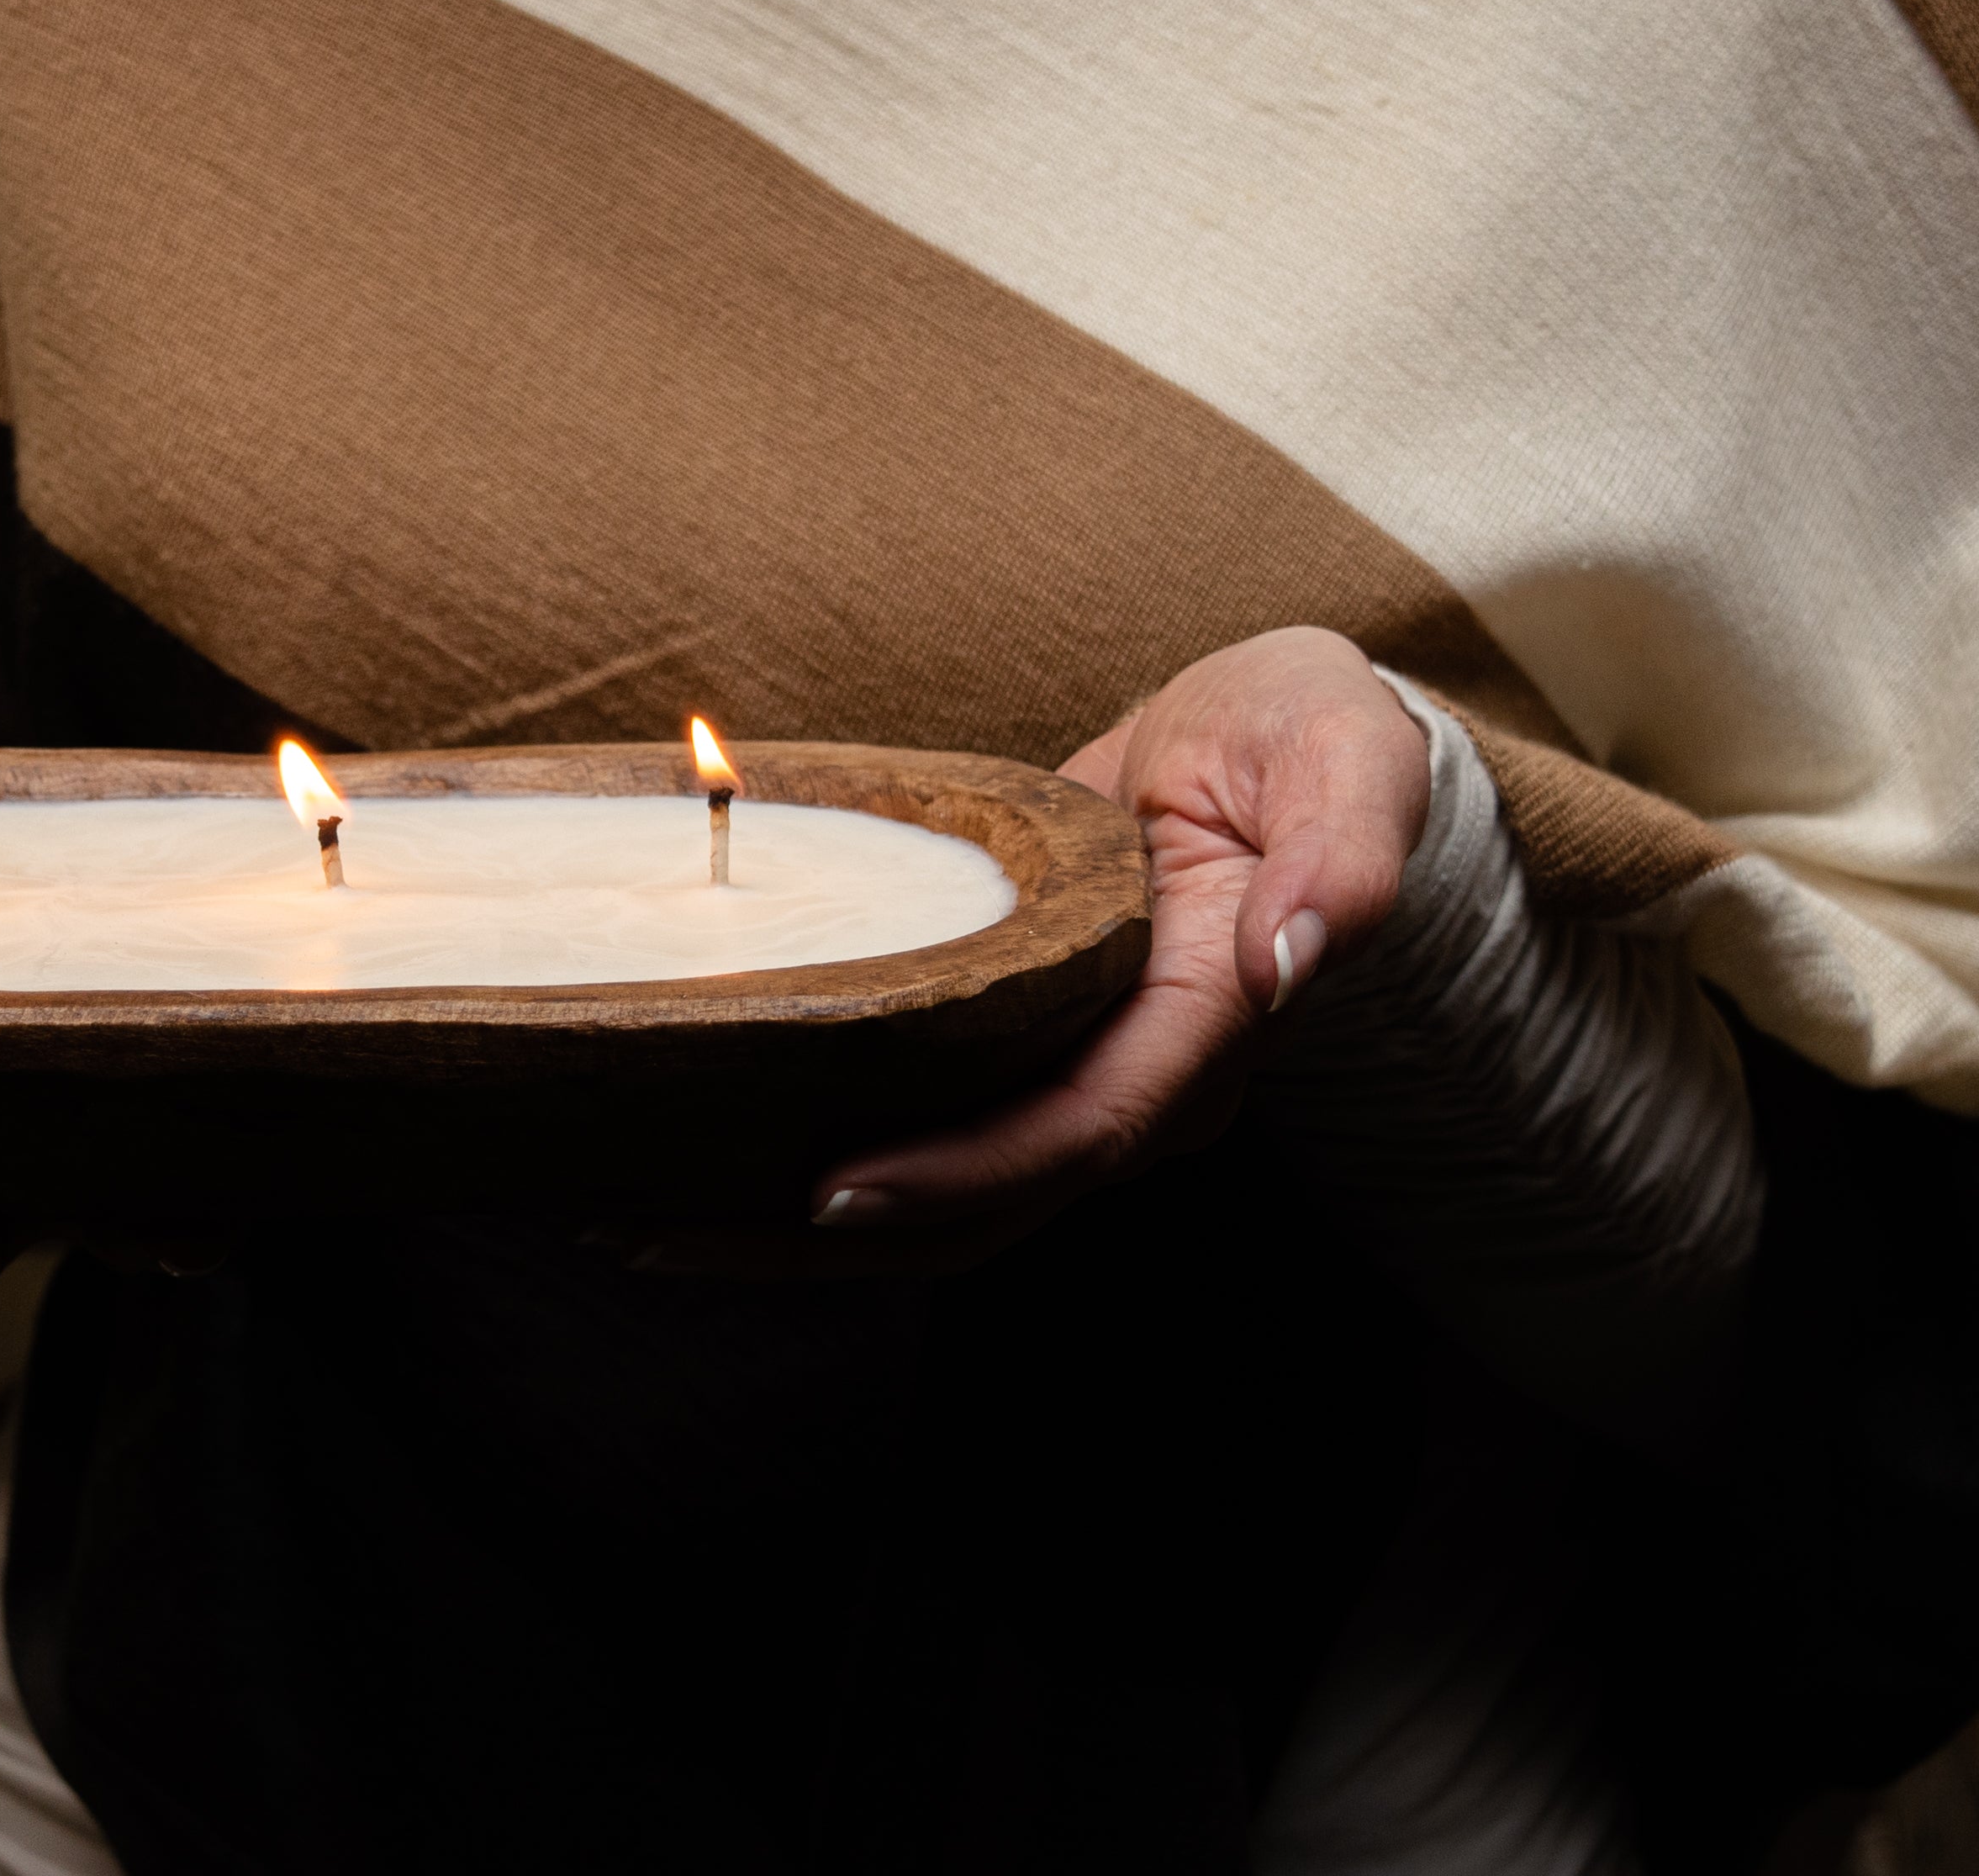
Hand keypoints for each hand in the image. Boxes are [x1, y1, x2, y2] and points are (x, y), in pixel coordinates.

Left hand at [620, 627, 1430, 1276]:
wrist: (1299, 750)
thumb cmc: (1319, 740)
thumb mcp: (1348, 761)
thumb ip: (1342, 857)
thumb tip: (1293, 958)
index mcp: (1208, 1024)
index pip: (1075, 1134)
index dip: (954, 1175)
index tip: (825, 1193)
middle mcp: (1138, 1085)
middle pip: (975, 1206)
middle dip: (816, 1238)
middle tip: (647, 1229)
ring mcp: (1075, 1079)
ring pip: (931, 1195)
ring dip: (784, 1225)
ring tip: (630, 1215)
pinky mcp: (1018, 1052)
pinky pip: (913, 1131)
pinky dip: (804, 1150)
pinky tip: (691, 1140)